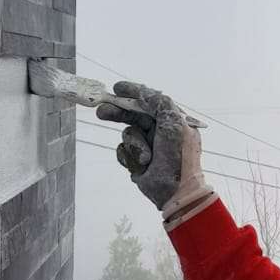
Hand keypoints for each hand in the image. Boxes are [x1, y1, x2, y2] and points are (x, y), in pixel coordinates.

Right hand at [97, 80, 214, 222]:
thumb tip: (145, 92)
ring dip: (135, 145)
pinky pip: (123, 151)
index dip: (132, 92)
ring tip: (146, 158)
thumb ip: (159, 102)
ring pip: (127, 134)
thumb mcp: (174, 123)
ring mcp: (148, 145)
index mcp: (171, 119)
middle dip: (117, 113)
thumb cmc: (178, 156)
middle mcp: (159, 130)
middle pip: (132, 114)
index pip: (149, 100)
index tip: (117, 88)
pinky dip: (129, 157)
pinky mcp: (137, 160)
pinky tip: (141, 165)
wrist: (175, 191)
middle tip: (101, 111)